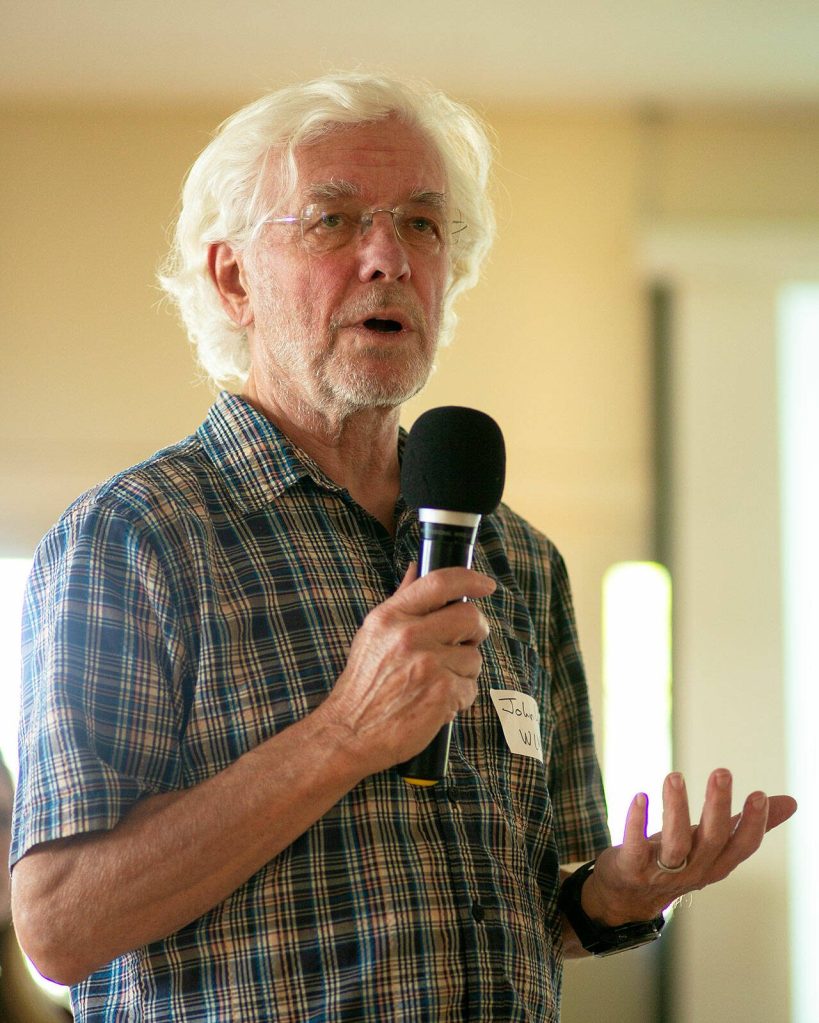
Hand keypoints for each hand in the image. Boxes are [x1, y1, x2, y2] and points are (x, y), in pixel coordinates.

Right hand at [320, 563, 495, 775]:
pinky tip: (437, 703)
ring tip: (438, 683)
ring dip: (464, 672)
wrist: (349, 731)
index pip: (440, 582)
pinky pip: (470, 687)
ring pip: (474, 657)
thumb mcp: (373, 633)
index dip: (470, 579)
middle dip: (476, 630)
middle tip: (466, 643)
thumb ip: (401, 599)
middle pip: (469, 617)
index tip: (486, 585)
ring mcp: (427, 664)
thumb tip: (416, 566)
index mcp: (392, 616)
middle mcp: (409, 635)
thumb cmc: (364, 684)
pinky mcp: (442, 693)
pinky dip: (460, 698)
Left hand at [581, 769, 796, 924]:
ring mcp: (662, 872)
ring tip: (674, 776)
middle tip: (722, 772)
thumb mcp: (714, 846)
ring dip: (676, 808)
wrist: (629, 897)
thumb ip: (745, 824)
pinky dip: (637, 821)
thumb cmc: (677, 862)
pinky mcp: (632, 868)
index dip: (753, 823)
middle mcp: (694, 869)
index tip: (759, 794)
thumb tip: (791, 802)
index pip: (743, 847)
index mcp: (717, 863)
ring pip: (675, 843)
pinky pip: (635, 845)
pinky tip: (640, 796)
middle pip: (711, 840)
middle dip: (717, 806)